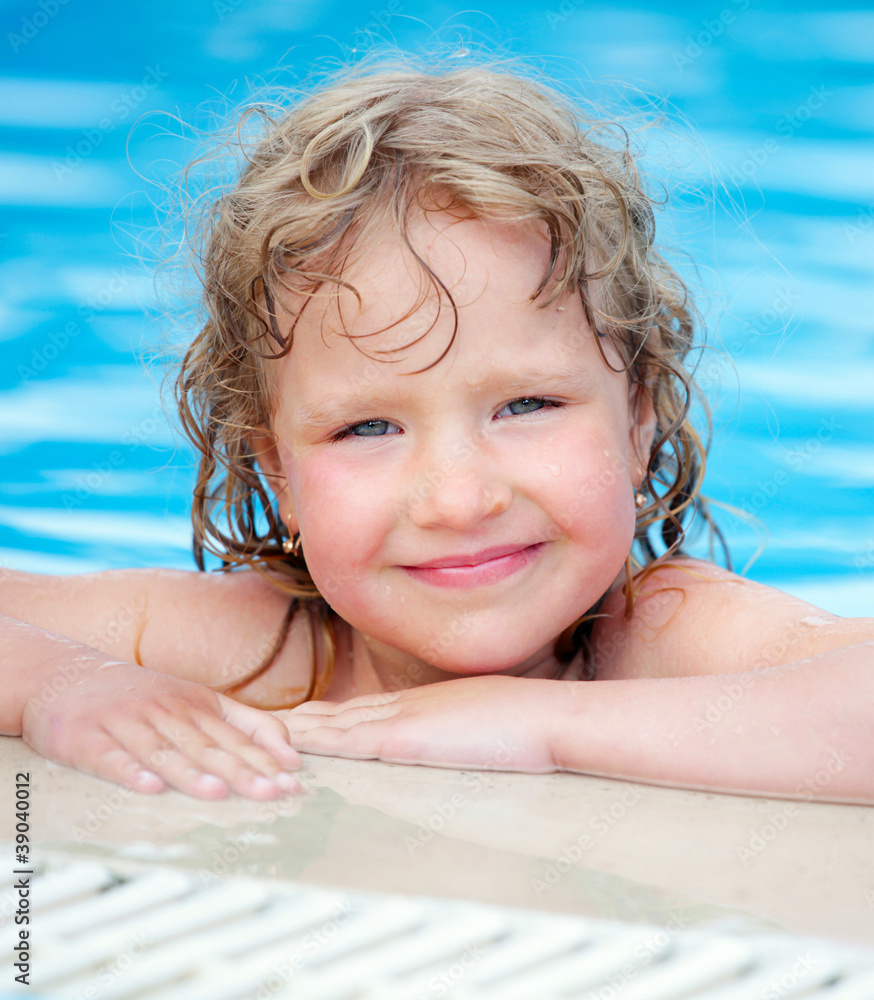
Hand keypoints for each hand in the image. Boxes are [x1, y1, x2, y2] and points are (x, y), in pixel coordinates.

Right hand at [22, 659, 301, 798]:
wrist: (62, 675)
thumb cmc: (139, 695)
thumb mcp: (193, 699)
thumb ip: (240, 722)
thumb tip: (288, 749)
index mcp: (195, 704)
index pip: (237, 735)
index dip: (267, 758)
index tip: (294, 780)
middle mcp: (166, 712)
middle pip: (208, 746)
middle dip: (243, 771)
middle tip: (273, 793)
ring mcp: (127, 724)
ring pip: (165, 752)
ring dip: (192, 774)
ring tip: (219, 793)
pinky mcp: (88, 741)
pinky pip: (112, 760)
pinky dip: (131, 773)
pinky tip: (149, 788)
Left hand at [280, 674, 562, 772]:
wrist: (545, 716)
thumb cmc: (529, 722)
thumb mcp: (486, 720)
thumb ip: (462, 726)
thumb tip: (459, 737)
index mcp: (426, 702)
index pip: (369, 708)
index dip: (336, 712)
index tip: (312, 714)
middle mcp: (408, 704)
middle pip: (345, 710)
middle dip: (309, 717)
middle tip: (270, 721)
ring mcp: (405, 718)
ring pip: (339, 722)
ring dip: (303, 728)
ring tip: (268, 731)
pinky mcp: (406, 737)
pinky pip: (350, 739)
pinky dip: (319, 741)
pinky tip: (295, 745)